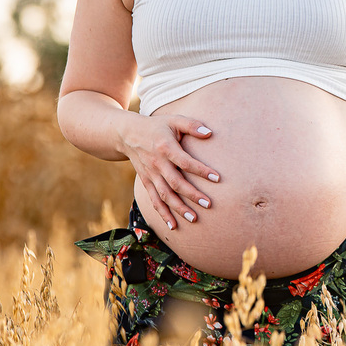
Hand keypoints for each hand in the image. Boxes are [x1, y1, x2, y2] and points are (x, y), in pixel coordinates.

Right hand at [118, 114, 219, 230]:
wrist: (128, 134)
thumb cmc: (157, 126)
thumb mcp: (174, 120)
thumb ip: (192, 125)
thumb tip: (210, 132)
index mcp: (166, 148)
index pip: (185, 162)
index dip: (201, 170)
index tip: (217, 178)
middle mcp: (157, 164)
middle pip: (175, 183)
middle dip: (192, 195)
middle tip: (208, 204)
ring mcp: (150, 175)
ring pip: (164, 195)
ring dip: (179, 208)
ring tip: (194, 219)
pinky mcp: (146, 182)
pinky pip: (154, 200)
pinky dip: (163, 213)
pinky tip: (173, 225)